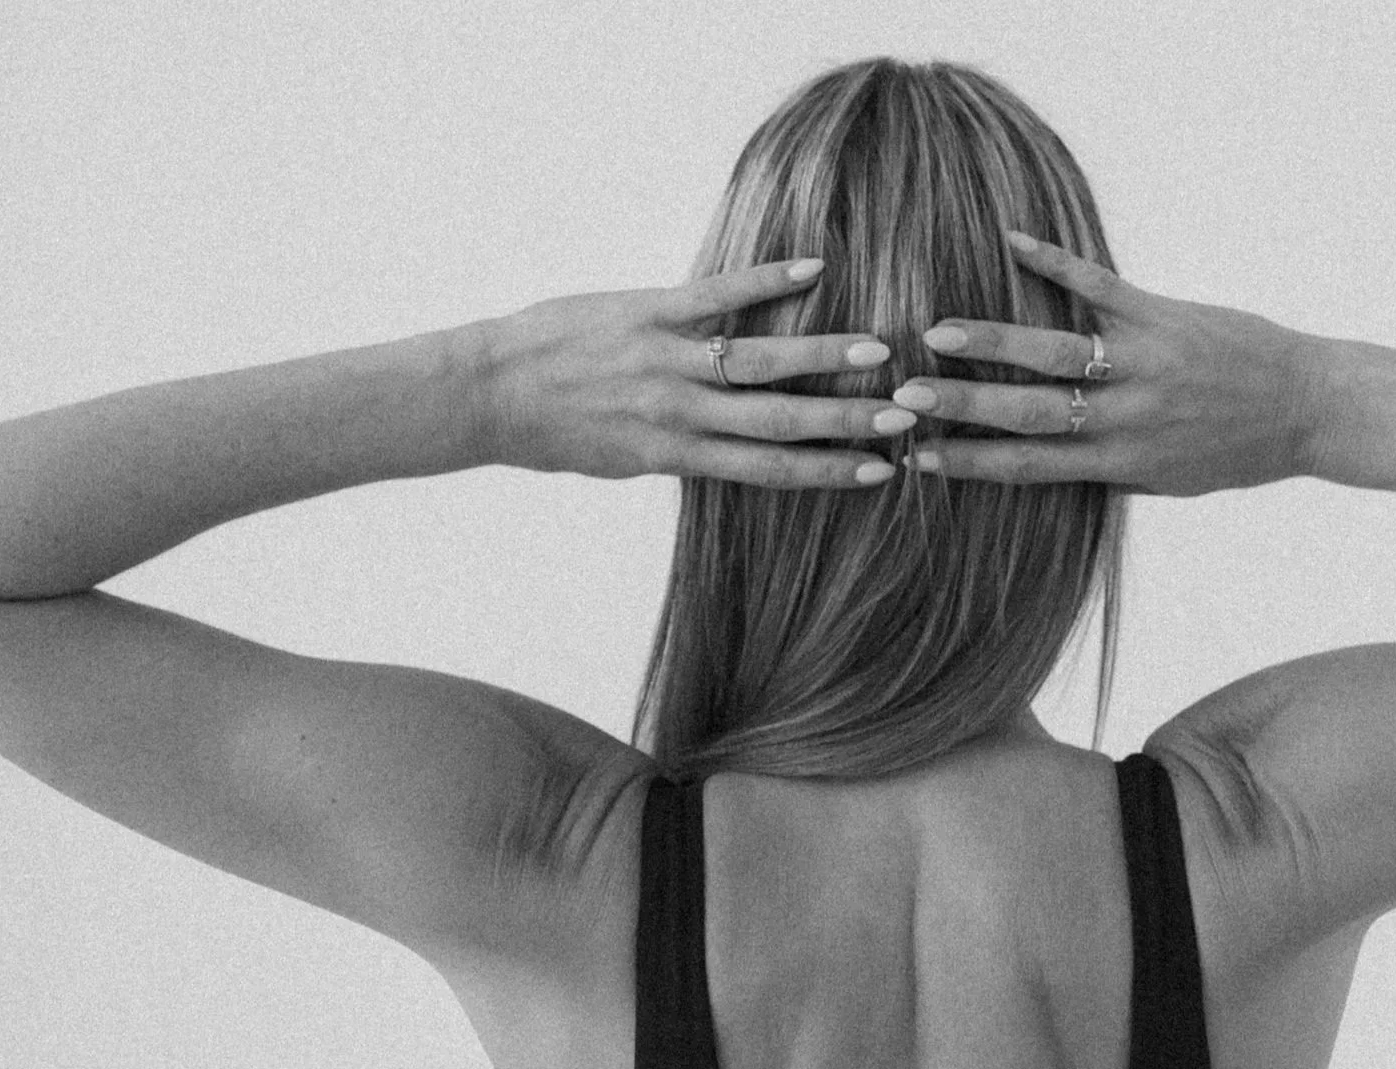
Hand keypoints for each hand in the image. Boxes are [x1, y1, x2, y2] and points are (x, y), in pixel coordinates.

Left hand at [473, 257, 916, 488]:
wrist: (490, 394)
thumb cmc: (555, 434)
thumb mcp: (622, 461)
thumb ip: (680, 450)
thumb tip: (727, 450)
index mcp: (679, 455)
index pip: (770, 469)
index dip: (829, 471)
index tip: (879, 472)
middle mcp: (682, 412)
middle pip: (781, 421)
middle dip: (846, 420)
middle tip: (905, 417)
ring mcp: (667, 358)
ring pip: (760, 361)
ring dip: (823, 356)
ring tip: (878, 351)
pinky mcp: (647, 310)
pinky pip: (716, 295)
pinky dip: (767, 281)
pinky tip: (814, 269)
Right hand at [894, 230, 1324, 497]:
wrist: (1307, 409)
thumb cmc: (1235, 451)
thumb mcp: (1169, 482)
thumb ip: (1110, 471)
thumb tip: (1050, 469)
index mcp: (1120, 465)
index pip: (1029, 468)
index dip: (970, 464)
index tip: (919, 459)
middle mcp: (1127, 418)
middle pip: (1029, 412)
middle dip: (963, 405)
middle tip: (904, 395)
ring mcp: (1144, 363)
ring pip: (1055, 352)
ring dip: (993, 341)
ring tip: (938, 331)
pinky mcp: (1165, 315)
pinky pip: (1101, 286)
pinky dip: (1054, 262)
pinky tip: (1012, 242)